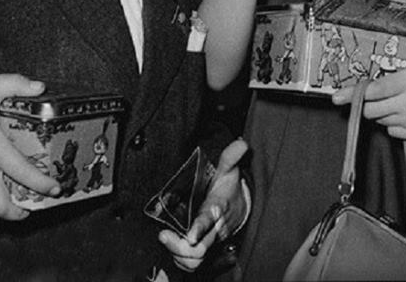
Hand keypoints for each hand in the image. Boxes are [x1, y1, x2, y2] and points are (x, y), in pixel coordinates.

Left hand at [159, 138, 248, 272]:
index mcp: (218, 207)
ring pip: (196, 259)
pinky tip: (172, 250)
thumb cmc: (229, 186)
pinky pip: (194, 263)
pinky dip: (182, 261)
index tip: (190, 234)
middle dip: (180, 245)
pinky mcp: (206, 249)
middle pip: (200, 246)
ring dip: (179, 255)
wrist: (241, 207)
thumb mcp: (229, 169)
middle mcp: (215, 229)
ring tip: (166, 241)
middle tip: (163, 235)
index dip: (200, 228)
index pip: (209, 219)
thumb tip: (241, 142)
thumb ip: (231, 155)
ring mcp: (211, 241)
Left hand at [332, 17, 405, 138]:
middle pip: (372, 108)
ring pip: (381, 120)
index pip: (374, 89)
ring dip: (379, 111)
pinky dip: (391, 123)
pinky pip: (394, 132)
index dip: (354, 93)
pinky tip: (400, 111)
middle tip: (366, 94)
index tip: (337, 96)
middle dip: (365, 102)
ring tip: (391, 99)